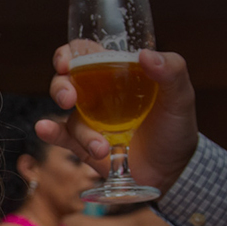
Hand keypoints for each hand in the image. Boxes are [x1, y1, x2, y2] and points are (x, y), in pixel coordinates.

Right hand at [37, 46, 199, 194]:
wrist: (173, 171)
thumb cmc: (176, 128)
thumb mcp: (181, 97)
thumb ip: (172, 71)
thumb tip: (145, 55)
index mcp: (117, 74)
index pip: (85, 53)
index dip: (70, 53)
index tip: (68, 62)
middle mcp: (97, 94)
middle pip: (65, 80)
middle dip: (61, 87)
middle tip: (69, 98)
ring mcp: (89, 120)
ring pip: (66, 114)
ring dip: (82, 131)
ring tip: (101, 147)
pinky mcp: (83, 145)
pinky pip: (62, 136)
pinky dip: (50, 132)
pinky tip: (45, 128)